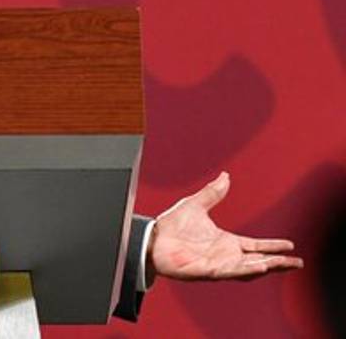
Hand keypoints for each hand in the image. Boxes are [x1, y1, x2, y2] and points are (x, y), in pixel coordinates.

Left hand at [148, 171, 302, 282]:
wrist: (151, 238)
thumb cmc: (171, 226)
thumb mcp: (195, 205)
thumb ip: (212, 193)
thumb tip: (225, 176)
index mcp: (226, 242)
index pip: (256, 245)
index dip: (273, 246)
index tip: (290, 245)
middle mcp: (225, 255)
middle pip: (258, 260)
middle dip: (278, 262)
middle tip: (297, 263)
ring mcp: (217, 264)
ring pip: (247, 269)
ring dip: (265, 266)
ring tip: (283, 264)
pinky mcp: (206, 271)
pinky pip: (229, 272)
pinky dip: (244, 270)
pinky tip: (258, 266)